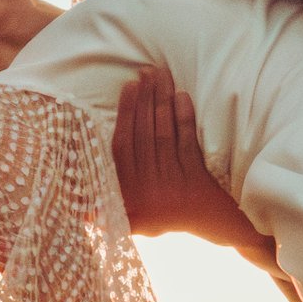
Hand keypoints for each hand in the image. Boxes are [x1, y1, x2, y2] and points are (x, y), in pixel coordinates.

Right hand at [113, 72, 274, 262]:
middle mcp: (147, 190)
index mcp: (129, 196)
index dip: (123, 115)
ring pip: (163, 135)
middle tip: (145, 72)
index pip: (121, 148)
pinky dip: (184, 119)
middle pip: (143, 136)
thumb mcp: (136, 223)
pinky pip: (187, 143)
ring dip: (161, 102)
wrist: (219, 229)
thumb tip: (83, 209)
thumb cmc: (173, 219)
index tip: (127, 88)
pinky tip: (182, 97)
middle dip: (144, 100)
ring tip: (161, 75)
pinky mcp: (195, 180)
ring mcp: (172, 185)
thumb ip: (109, 214)